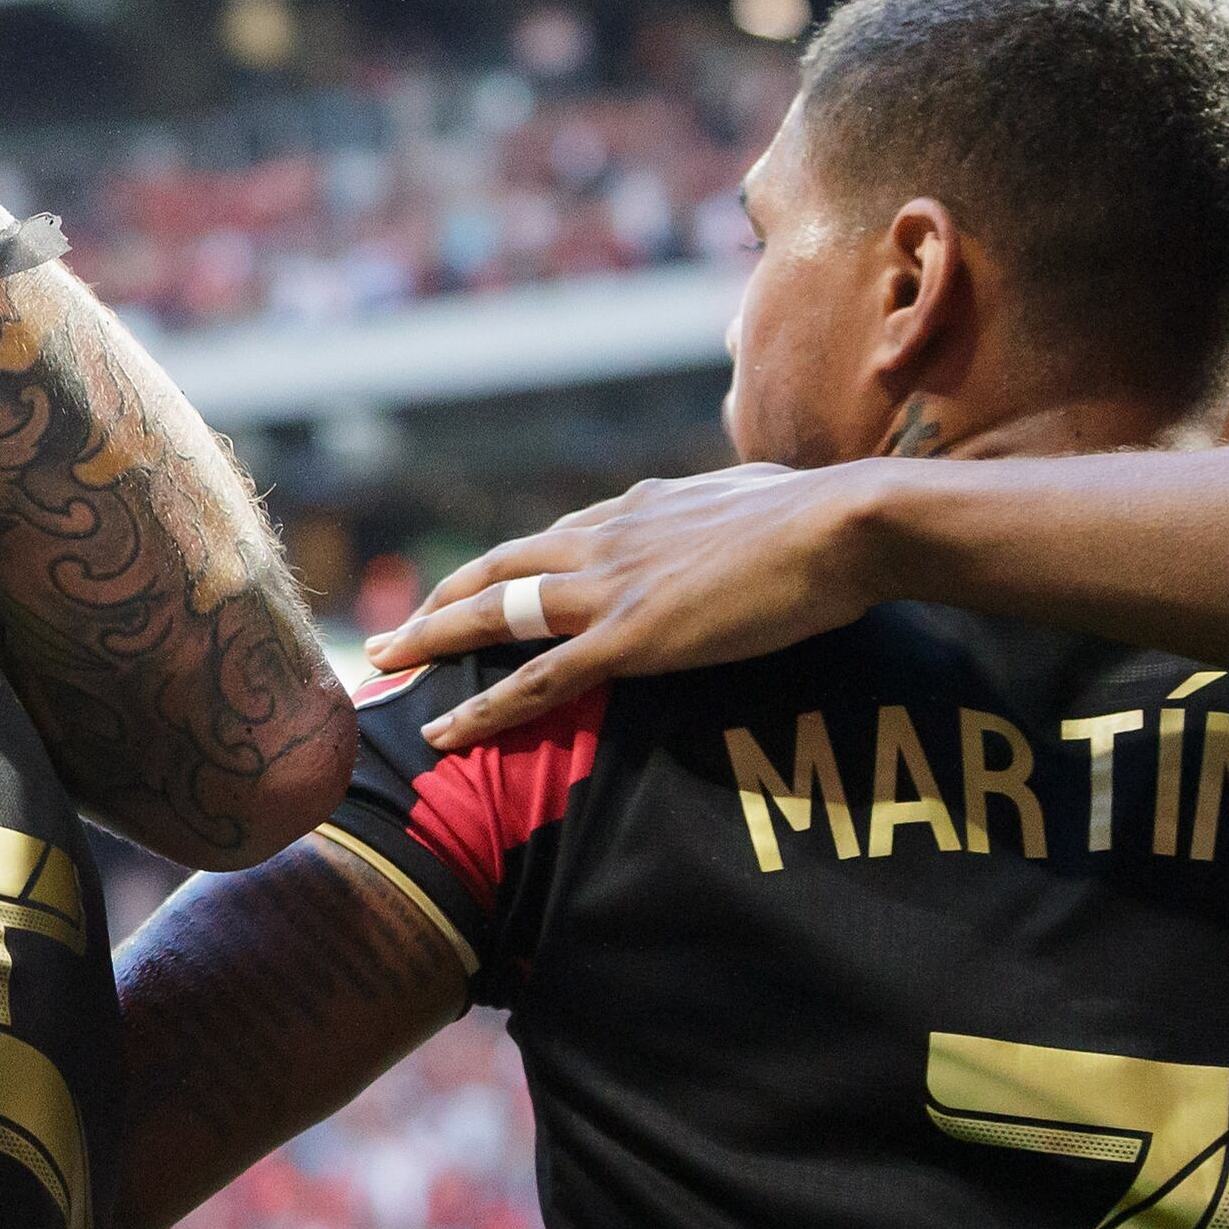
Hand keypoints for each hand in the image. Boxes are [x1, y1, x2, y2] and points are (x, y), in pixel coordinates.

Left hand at [362, 463, 891, 750]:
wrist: (844, 524)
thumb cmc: (820, 512)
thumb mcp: (749, 497)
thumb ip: (716, 511)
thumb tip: (733, 507)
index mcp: (633, 510)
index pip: (543, 542)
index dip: (498, 571)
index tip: (465, 591)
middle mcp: (604, 539)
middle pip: (494, 570)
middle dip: (437, 602)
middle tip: (391, 633)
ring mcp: (610, 588)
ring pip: (495, 616)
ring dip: (432, 642)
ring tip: (384, 668)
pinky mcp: (630, 637)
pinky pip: (538, 680)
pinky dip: (484, 708)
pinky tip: (446, 731)